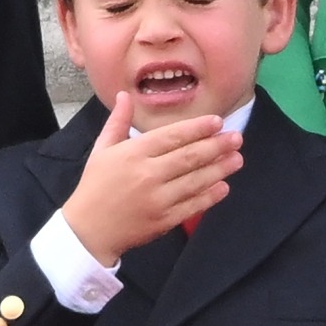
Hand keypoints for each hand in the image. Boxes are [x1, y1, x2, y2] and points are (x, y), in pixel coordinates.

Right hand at [61, 91, 243, 265]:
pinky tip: (223, 186)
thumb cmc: (94, 186)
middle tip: (236, 138)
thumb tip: (124, 95)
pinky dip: (210, 196)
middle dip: (216, 146)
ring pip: (196, 180)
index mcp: (131, 154)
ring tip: (237, 159)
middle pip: (189, 156)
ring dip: (220, 168)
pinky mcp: (164, 220)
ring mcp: (157, 198)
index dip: (197, 128)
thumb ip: (117, 122)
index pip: (171, 136)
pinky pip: (193, 205)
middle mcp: (146, 174)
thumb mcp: (101, 150)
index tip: (217, 122)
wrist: (89, 229)